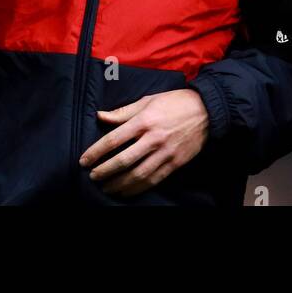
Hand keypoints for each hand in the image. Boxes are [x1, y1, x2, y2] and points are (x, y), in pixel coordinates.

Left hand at [78, 89, 208, 196]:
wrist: (207, 110)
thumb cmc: (174, 102)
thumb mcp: (147, 100)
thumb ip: (122, 112)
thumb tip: (100, 116)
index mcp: (144, 120)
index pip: (113, 139)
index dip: (96, 152)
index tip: (84, 161)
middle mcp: (153, 138)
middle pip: (123, 160)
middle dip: (104, 171)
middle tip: (93, 177)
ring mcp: (165, 152)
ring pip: (137, 174)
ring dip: (119, 184)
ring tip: (106, 188)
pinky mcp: (175, 163)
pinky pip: (154, 180)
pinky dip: (138, 188)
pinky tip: (126, 191)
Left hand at [241, 0, 291, 58]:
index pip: (249, 2)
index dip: (248, 2)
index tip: (249, 0)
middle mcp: (272, 16)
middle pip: (253, 20)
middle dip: (252, 18)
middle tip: (252, 15)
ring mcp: (282, 32)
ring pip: (263, 34)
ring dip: (261, 31)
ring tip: (263, 28)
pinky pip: (277, 46)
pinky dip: (275, 43)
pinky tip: (279, 40)